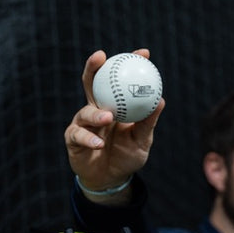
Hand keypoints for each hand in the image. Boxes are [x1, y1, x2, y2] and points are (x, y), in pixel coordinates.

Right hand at [64, 49, 164, 201]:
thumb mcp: (142, 139)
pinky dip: (90, 139)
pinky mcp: (72, 138)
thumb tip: (161, 100)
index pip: (119, 79)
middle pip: (92, 82)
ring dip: (96, 114)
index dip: (129, 63)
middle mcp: (96, 108)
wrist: (110, 179)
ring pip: (86, 111)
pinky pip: (79, 135)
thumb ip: (148, 122)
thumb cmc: (127, 155)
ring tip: (108, 117)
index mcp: (113, 103)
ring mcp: (83, 122)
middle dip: (94, 67)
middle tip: (102, 56)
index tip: (143, 53)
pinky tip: (99, 144)